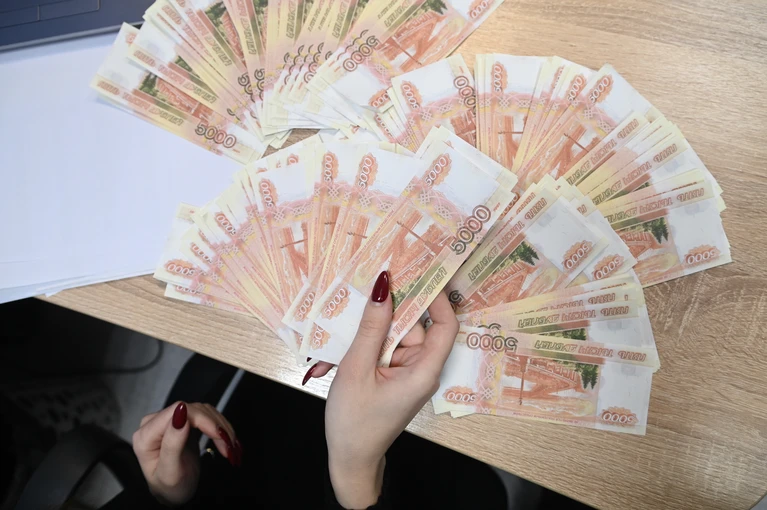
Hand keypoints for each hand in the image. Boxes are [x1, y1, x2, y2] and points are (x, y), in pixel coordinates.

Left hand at [132, 401, 241, 505]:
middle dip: (214, 425)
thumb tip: (181, 412)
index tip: (220, 435)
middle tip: (229, 445)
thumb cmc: (169, 487)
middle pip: (192, 409)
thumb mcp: (170, 472)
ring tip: (229, 446)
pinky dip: (218, 426)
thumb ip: (172, 443)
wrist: (173, 493)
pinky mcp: (182, 421)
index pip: (178, 411)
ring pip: (202, 410)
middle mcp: (154, 423)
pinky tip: (224, 439)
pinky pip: (205, 414)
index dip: (202, 419)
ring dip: (220, 426)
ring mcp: (169, 420)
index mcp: (146, 435)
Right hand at [324, 271, 457, 508]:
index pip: (445, 324)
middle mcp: (421, 368)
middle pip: (414, 325)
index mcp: (424, 370)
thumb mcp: (356, 369)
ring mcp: (407, 372)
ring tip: (340, 328)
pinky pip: (384, 348)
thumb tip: (383, 286)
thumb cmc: (354, 422)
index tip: (422, 269)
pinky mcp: (393, 375)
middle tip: (368, 285)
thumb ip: (370, 327)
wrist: (348, 460)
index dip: (438, 295)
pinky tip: (338, 350)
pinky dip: (364, 345)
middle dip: (389, 310)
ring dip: (369, 330)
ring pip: (394, 334)